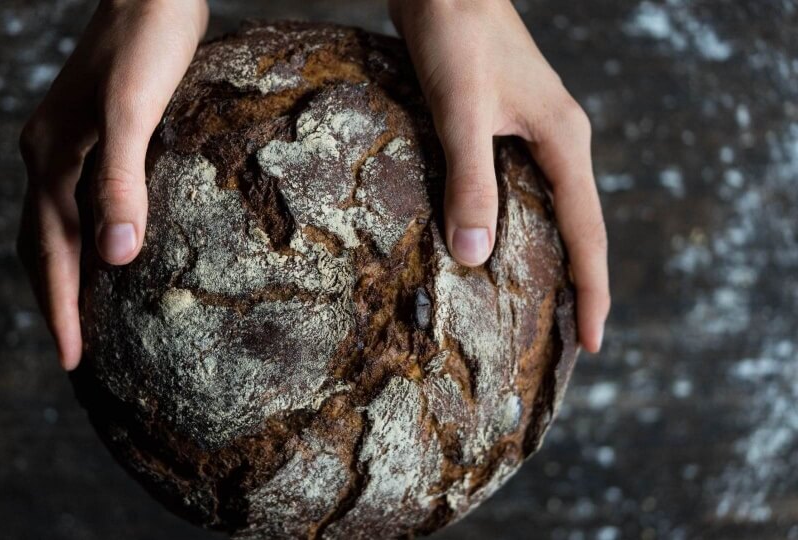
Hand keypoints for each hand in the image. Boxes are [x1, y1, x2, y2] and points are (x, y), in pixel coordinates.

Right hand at [17, 0, 208, 369]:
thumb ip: (120, 179)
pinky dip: (87, 239)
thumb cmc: (147, 44)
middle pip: (41, 246)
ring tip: (85, 318)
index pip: (49, 252)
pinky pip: (79, 204)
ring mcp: (67, 146)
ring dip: (66, 275)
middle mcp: (48, 157)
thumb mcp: (133, 111)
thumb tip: (115, 257)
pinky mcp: (94, 138)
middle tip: (73, 355)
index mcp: (50, 158)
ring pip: (56, 227)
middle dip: (55, 302)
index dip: (60, 309)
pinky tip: (113, 251)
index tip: (71, 360)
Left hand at [389, 0, 609, 352]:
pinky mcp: (502, 126)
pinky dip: (513, 224)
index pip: (588, 234)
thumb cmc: (457, 35)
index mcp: (563, 141)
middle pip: (577, 227)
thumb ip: (470, 181)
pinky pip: (519, 189)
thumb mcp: (462, 112)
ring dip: (545, 257)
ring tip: (536, 306)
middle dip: (577, 284)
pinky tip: (492, 243)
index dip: (593, 292)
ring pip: (548, 209)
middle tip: (568, 340)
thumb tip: (475, 256)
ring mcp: (532, 133)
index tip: (594, 344)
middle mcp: (557, 141)